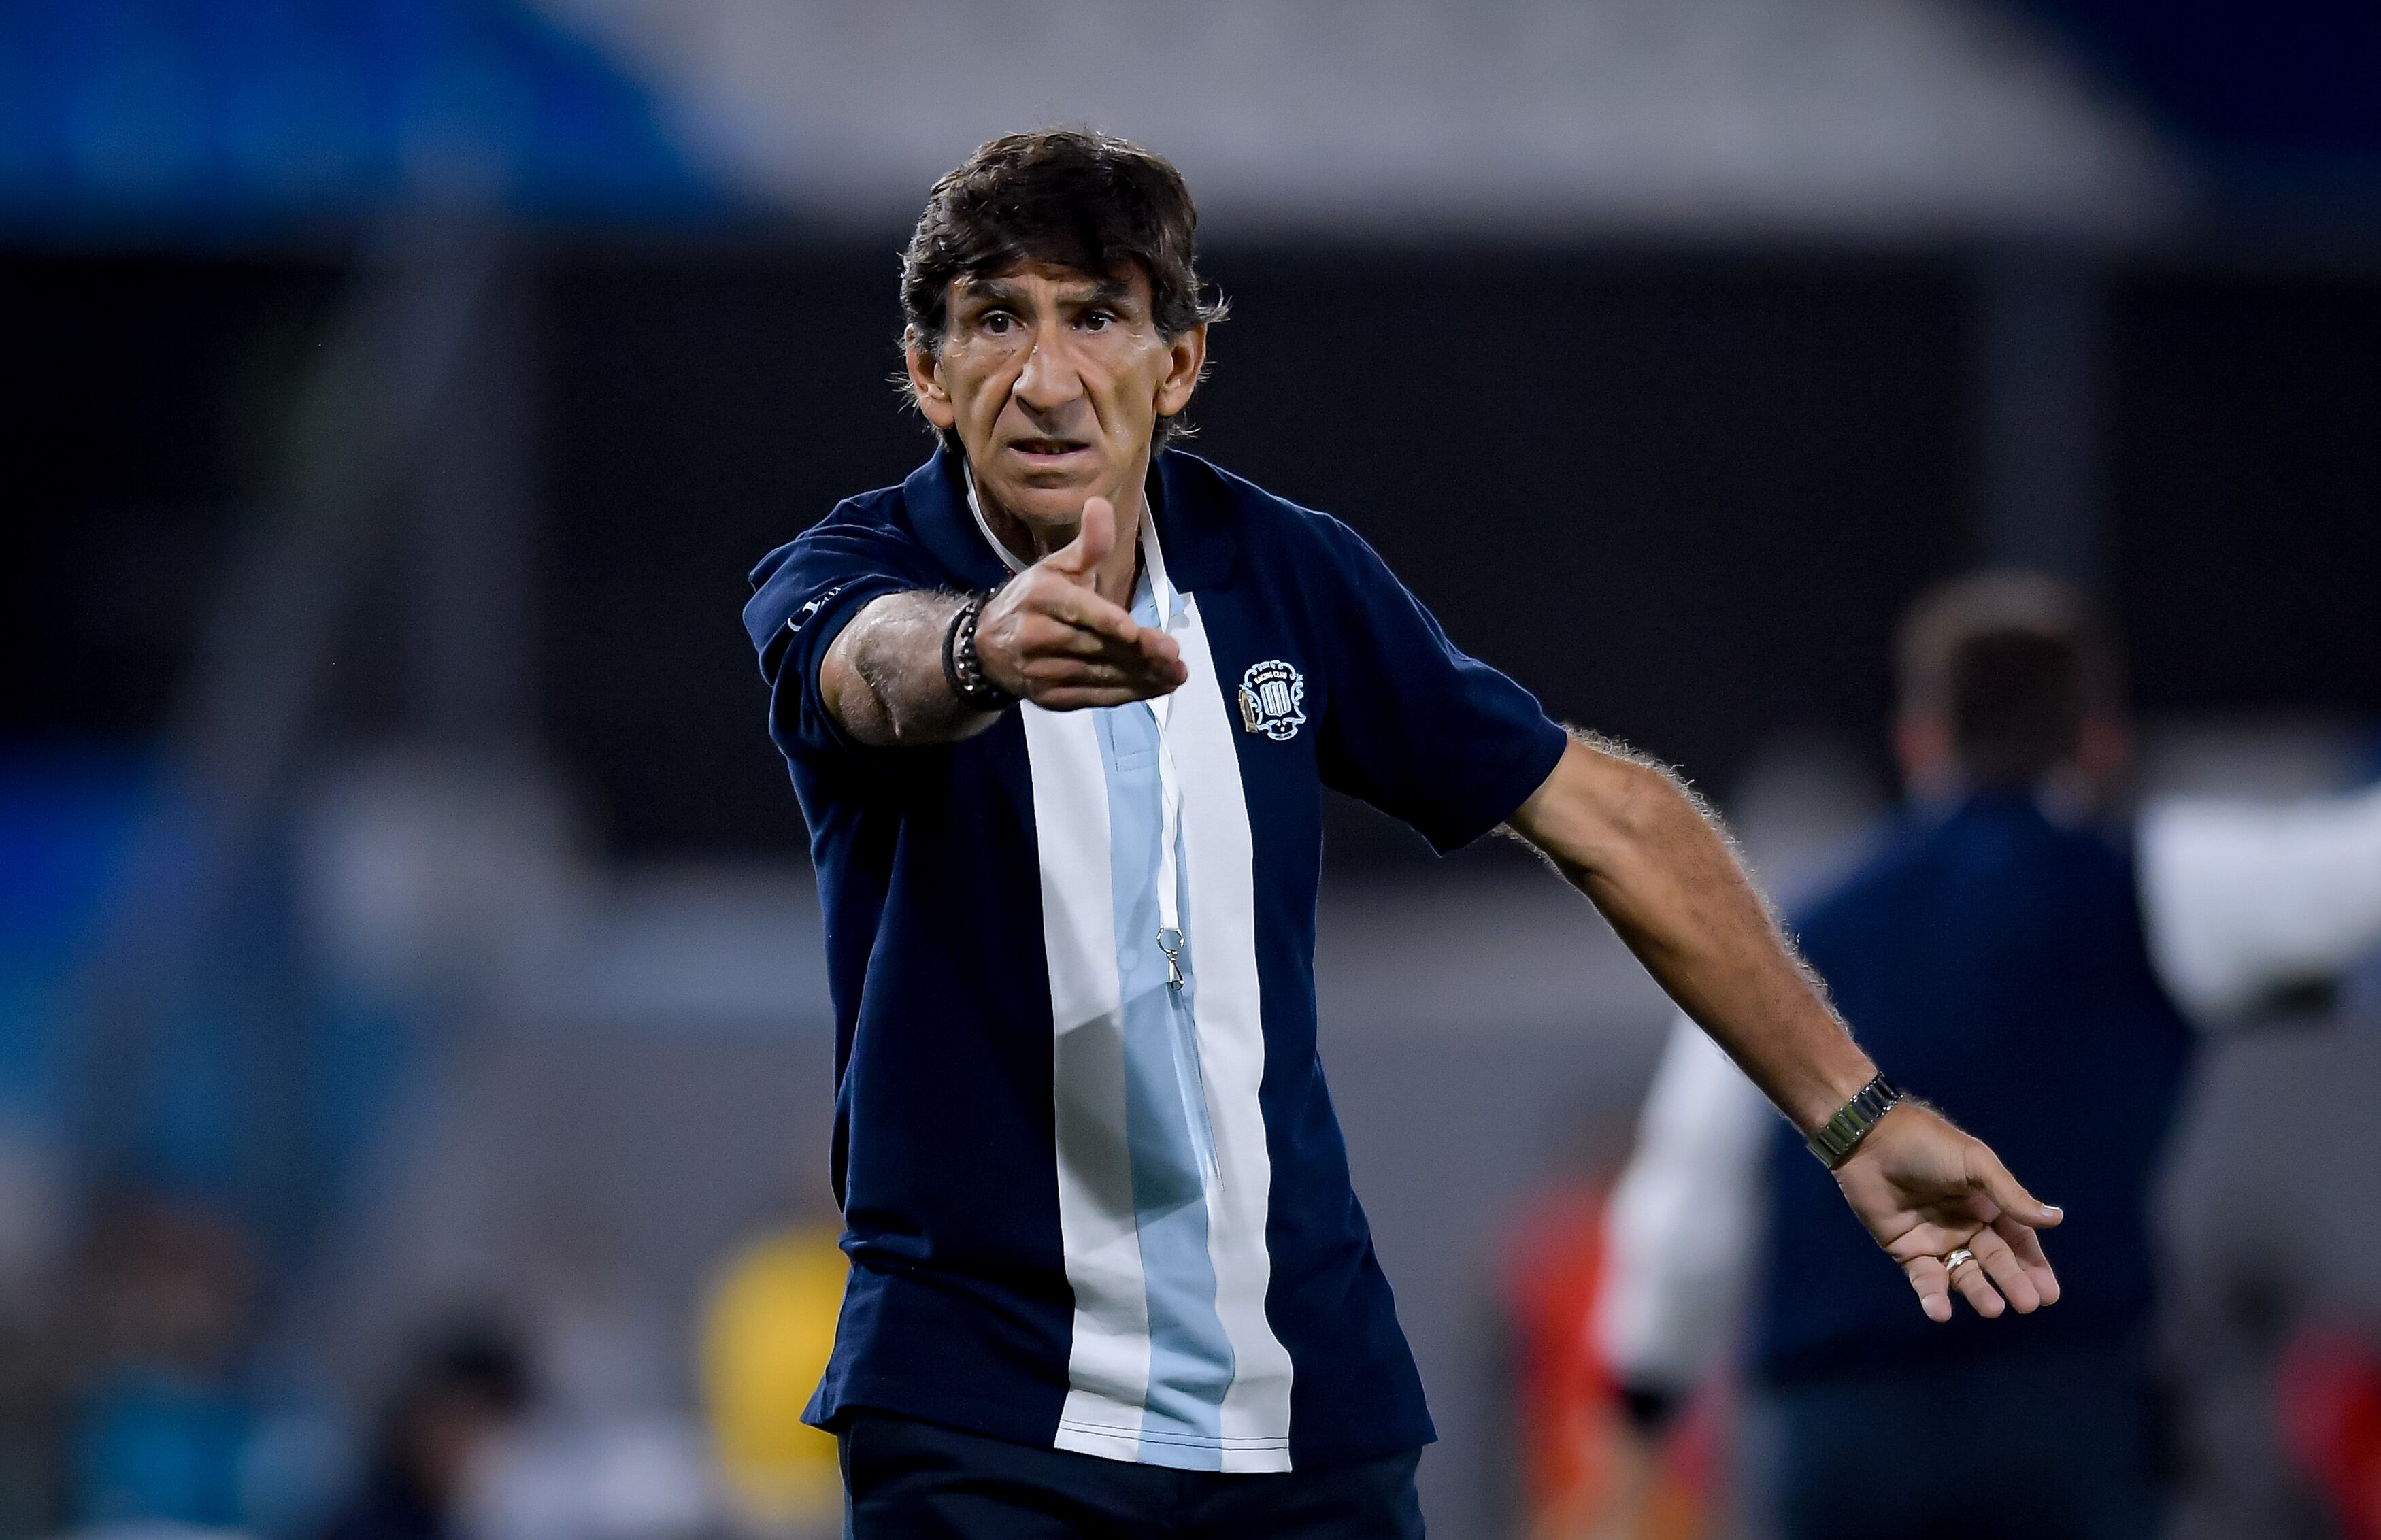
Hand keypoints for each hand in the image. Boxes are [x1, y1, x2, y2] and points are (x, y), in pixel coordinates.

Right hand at [974, 496, 1188, 709]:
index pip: (1078, 610)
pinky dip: (1130, 694)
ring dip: (1142, 677)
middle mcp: (1037, 636)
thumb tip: (1100, 504)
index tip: (1132, 630)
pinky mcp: (1051, 699)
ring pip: (1099, 675)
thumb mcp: (1058, 567)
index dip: (1106, 622)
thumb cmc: (1034, 600)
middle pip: (1096, 646)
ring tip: (1177, 673)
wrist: (989, 648)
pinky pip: (1096, 698)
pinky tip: (1158, 687)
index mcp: (1042, 597)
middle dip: (1138, 653)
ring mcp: (1043, 672)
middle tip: (1174, 655)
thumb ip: (1088, 544)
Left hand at [1832, 1102, 2063, 1323]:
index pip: (2017, 1240)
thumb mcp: (1976, 1164)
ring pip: (1963, 1273)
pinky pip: (1924, 1278)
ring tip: (1993, 1309)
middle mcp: (1965, 1225)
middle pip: (1994, 1261)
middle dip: (2012, 1282)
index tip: (2049, 1293)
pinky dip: (1933, 1296)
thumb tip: (2056, 1219)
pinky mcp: (1905, 1250)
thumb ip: (2011, 1197)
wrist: (1870, 1140)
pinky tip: (1941, 1311)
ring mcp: (1936, 1240)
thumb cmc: (1927, 1145)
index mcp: (1986, 1203)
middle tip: (2027, 1304)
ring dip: (1978, 1292)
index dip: (2033, 1265)